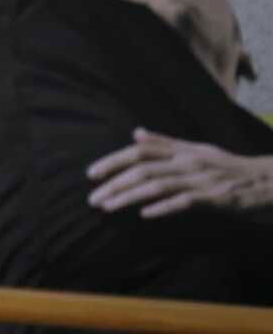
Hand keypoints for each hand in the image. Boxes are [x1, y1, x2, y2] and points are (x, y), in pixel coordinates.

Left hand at [87, 127, 272, 217]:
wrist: (270, 181)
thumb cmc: (229, 167)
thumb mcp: (197, 150)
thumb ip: (165, 142)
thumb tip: (135, 133)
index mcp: (182, 150)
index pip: (140, 150)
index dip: (113, 161)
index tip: (92, 174)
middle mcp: (188, 161)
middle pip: (143, 169)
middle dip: (114, 183)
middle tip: (93, 199)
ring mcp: (202, 179)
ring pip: (157, 184)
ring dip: (129, 196)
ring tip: (108, 206)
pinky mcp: (216, 197)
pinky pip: (185, 201)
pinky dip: (164, 206)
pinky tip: (144, 214)